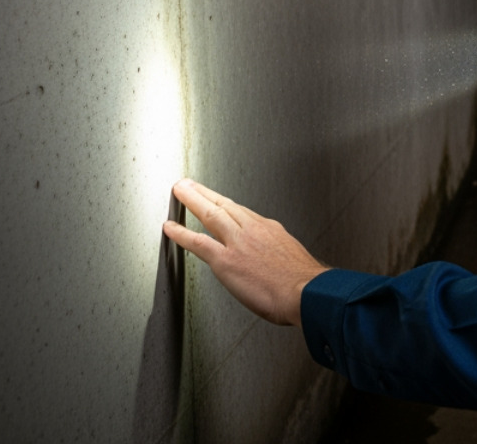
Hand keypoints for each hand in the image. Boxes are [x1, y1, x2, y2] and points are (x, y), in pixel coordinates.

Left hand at [162, 178, 326, 325]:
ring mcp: (239, 243)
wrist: (306, 292)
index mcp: (271, 230)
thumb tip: (274, 263)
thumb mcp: (295, 259)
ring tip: (179, 191)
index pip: (242, 213)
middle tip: (189, 184)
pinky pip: (198, 242)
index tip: (217, 199)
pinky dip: (181, 233)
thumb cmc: (305, 284)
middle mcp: (254, 230)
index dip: (226, 204)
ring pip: (211, 214)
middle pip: (225, 204)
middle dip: (205, 193)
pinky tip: (170, 228)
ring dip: (192, 200)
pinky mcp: (226, 260)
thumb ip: (278, 256)